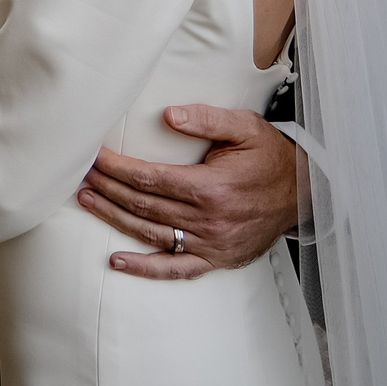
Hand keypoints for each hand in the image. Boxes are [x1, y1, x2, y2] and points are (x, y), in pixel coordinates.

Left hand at [78, 104, 297, 278]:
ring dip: (114, 218)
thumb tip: (169, 116)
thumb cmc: (270, 157)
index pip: (150, 178)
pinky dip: (144, 269)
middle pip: (144, 205)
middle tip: (82, 175)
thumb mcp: (245, 128)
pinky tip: (116, 262)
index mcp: (211, 187)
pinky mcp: (216, 259)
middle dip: (109, 188)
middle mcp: (208, 220)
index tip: (95, 157)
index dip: (118, 168)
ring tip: (87, 201)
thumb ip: (207, 118)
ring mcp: (211, 244)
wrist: (304, 195)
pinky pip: (175, 269)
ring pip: (151, 234)